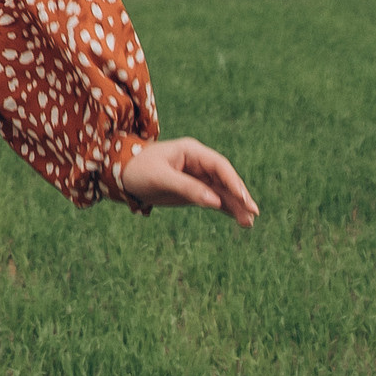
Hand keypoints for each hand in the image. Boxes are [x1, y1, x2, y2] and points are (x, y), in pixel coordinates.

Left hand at [116, 138, 258, 226]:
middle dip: (240, 196)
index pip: (219, 166)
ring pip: (222, 192)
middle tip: (253, 213)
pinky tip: (241, 221)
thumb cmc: (138, 170)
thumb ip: (187, 188)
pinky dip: (227, 209)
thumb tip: (215, 202)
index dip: (234, 182)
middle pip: (225, 180)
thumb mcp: (160, 178)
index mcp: (191, 151)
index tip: (244, 198)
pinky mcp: (194, 190)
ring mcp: (198, 177)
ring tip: (249, 224)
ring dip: (236, 206)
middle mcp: (198, 163)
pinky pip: (215, 199)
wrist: (121, 175)